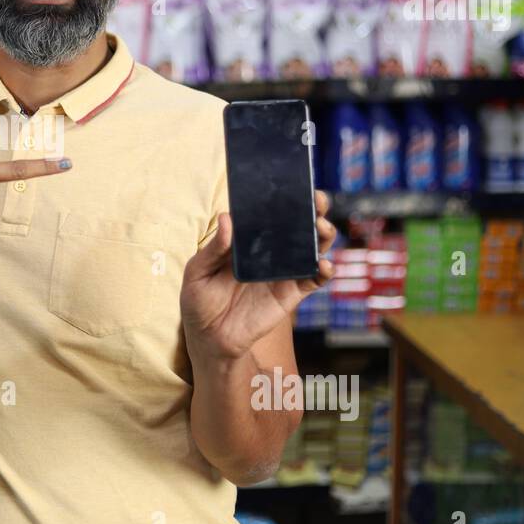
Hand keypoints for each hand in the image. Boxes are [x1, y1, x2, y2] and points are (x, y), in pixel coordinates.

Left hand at [180, 190, 336, 363]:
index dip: (284, 198)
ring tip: (321, 228)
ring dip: (323, 234)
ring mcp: (283, 271)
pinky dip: (325, 271)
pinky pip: (314, 279)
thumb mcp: (198, 272)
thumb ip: (213, 249)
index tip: (294, 185)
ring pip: (313, 247)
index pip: (269, 213)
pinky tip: (324, 264)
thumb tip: (227, 219)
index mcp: (247, 240)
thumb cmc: (199, 301)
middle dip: (313, 209)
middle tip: (318, 201)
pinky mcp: (291, 293)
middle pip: (298, 225)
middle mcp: (269, 251)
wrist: (210, 338)